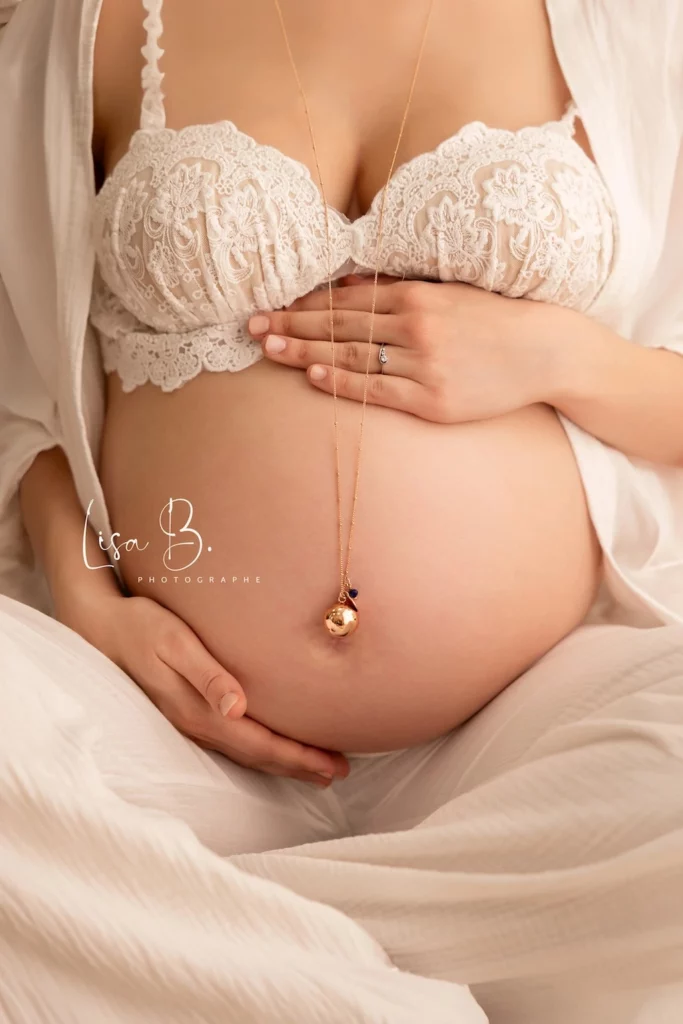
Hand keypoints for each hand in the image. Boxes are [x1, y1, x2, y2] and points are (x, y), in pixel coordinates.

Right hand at [58, 589, 348, 786]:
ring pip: (246, 751)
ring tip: (315, 767)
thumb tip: (237, 707)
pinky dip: (260, 748)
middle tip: (338, 772)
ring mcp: (190, 722)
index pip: (261, 744)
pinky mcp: (187, 712)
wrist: (102, 627)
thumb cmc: (143, 626)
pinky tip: (271, 745)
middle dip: (299, 766)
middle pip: (258, 755)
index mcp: (200, 712)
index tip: (333, 764)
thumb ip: (207, 675)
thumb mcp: (175, 643)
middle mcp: (197, 725)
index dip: (299, 757)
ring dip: (282, 761)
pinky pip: (233, 740)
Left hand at [249, 275, 563, 422]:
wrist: (545, 352)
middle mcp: (415, 326)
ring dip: (306, 353)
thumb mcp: (449, 291)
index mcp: (417, 295)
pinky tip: (313, 377)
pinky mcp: (432, 400)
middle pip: (340, 325)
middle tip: (252, 326)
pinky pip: (377, 391)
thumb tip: (351, 284)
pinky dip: (343, 383)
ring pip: (352, 357)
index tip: (274, 304)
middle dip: (292, 325)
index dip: (306, 303)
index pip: (348, 299)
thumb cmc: (493, 320)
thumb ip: (400, 289)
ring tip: (269, 350)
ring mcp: (423, 365)